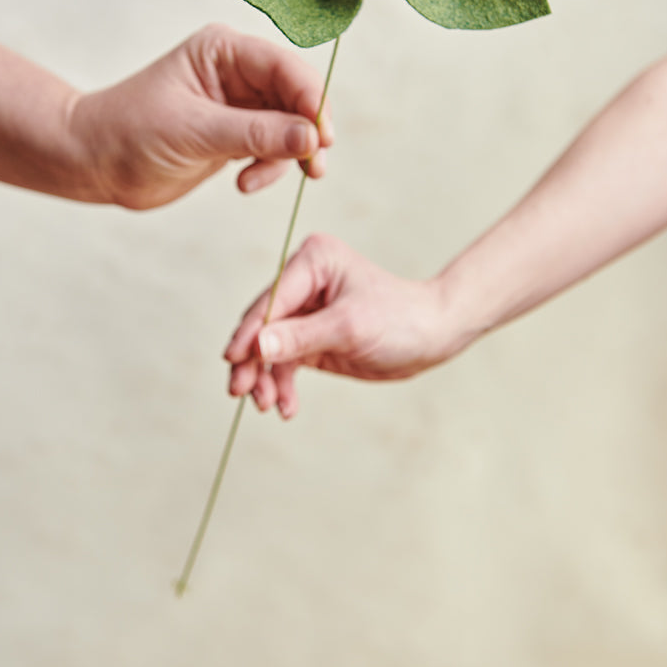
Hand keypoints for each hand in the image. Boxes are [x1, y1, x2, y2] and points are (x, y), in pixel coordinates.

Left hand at [70, 24, 332, 208]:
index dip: (310, 98)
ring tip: (275, 179)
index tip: (322, 136)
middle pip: (296, 95)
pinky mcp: (236, 136)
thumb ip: (256, 134)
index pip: (284, 67)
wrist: (92, 164)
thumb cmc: (129, 133)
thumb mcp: (194, 131)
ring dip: (290, 154)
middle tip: (314, 164)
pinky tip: (244, 184)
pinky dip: (269, 168)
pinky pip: (273, 149)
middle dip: (308, 130)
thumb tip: (311, 138)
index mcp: (223, 51)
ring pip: (290, 126)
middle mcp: (236, 73)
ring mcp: (238, 105)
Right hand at [225, 233, 459, 417]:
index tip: (233, 361)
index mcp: (314, 261)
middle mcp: (304, 281)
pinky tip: (286, 406)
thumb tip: (257, 346)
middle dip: (252, 360)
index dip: (250, 332)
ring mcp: (305, 311)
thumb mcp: (350, 328)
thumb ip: (300, 337)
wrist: (432, 337)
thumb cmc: (400, 318)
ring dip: (265, 378)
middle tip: (241, 392)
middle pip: (262, 324)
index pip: (272, 300)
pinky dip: (282, 384)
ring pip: (268, 347)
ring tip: (267, 405)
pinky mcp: (310, 337)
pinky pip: (284, 362)